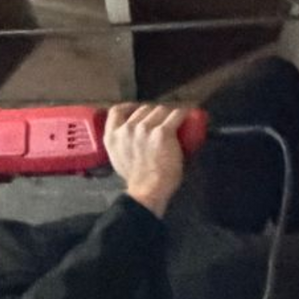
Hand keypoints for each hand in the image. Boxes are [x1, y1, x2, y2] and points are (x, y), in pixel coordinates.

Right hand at [105, 103, 189, 217]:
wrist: (149, 191)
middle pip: (143, 109)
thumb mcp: (118, 160)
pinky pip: (176, 115)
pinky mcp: (162, 132)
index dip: (128, 108)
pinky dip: (183, 114)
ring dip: (167, 115)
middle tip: (162, 123)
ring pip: (160, 110)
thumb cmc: (138, 181)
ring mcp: (144, 129)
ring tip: (174, 124)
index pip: (116, 111)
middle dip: (153, 115)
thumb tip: (128, 141)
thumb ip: (120, 147)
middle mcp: (127, 129)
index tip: (137, 109)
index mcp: (113, 137)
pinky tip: (186, 115)